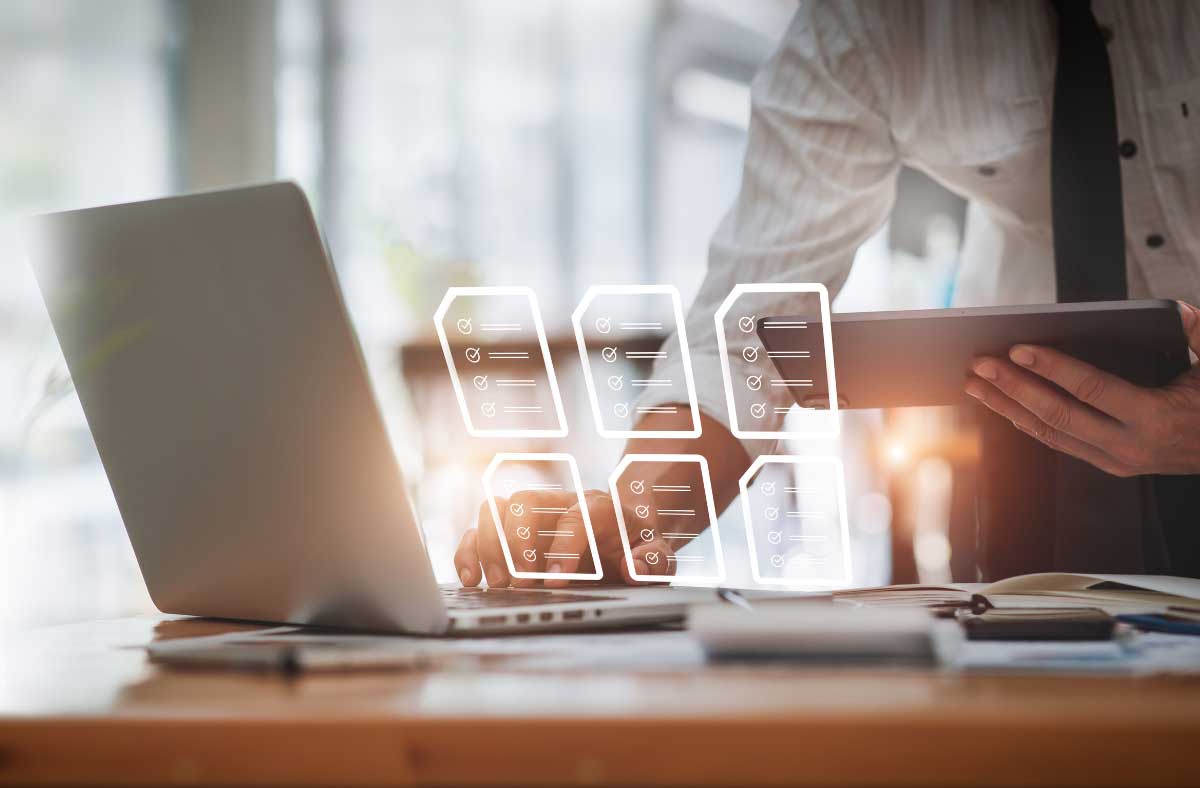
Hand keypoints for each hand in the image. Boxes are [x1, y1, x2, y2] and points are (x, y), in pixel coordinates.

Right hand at [454, 490, 676, 587]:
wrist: (626, 530)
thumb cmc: (638, 543)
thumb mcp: (658, 554)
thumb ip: (655, 560)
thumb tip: (635, 569)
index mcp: (599, 506)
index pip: (576, 516)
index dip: (564, 547)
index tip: (555, 581)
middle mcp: (560, 503)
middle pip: (526, 501)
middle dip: (517, 542)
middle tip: (520, 583)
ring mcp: (533, 517)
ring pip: (496, 509)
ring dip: (488, 545)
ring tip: (498, 584)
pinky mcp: (513, 533)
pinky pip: (479, 530)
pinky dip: (469, 550)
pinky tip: (470, 578)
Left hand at [964, 301, 1199, 476]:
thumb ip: (1197, 330)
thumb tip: (1172, 307)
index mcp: (1156, 418)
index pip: (1091, 390)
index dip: (1052, 368)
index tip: (1018, 348)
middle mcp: (1131, 445)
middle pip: (1058, 415)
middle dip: (1013, 387)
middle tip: (979, 363)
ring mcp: (1118, 461)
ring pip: (1050, 434)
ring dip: (1008, 406)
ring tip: (976, 382)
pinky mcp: (1110, 465)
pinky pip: (1059, 442)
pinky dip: (1026, 421)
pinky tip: (1003, 402)